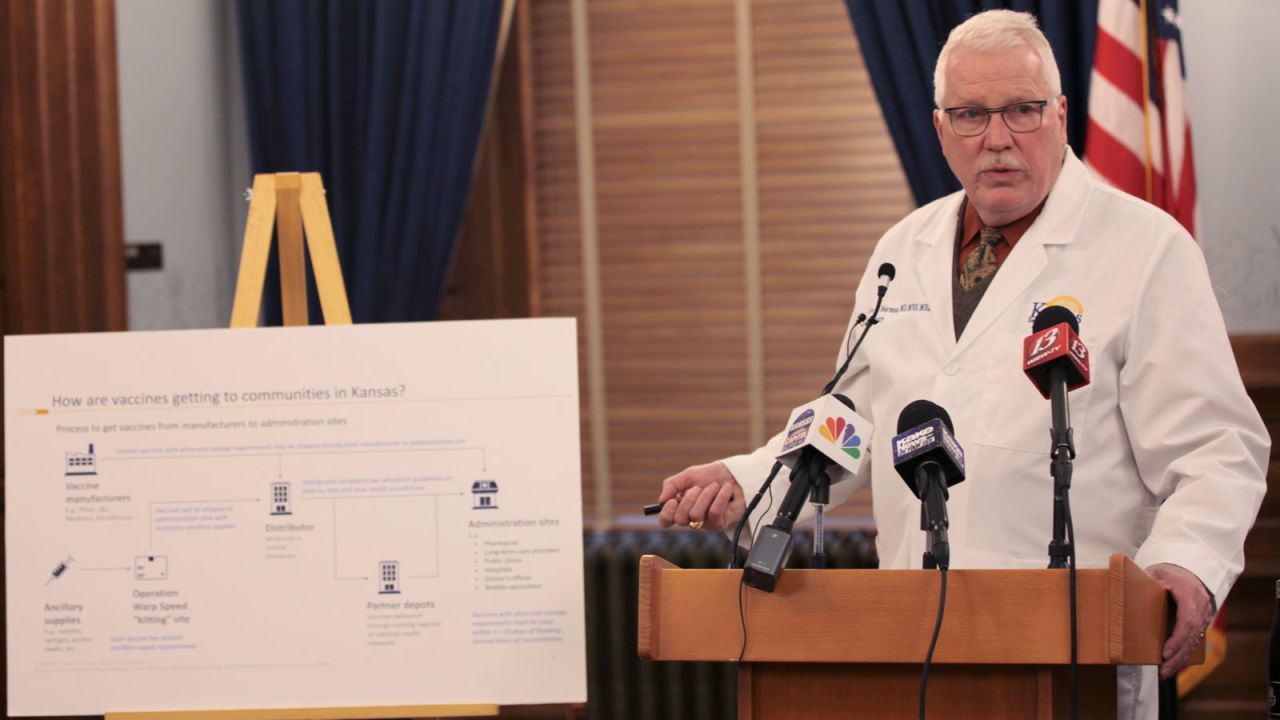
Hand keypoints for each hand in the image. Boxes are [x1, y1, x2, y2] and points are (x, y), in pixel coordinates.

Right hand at [656, 462, 744, 531]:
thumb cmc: (712, 475)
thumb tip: (661, 500)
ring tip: (715, 486)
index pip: (666, 521)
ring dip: (706, 495)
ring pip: (696, 515)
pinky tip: (726, 489)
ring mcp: (706, 523)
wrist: (736, 474)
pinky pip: (714, 512)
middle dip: (689, 499)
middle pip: (680, 519)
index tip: (673, 500)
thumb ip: (672, 485)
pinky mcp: (721, 523)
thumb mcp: (689, 475)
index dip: (667, 513)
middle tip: (698, 487)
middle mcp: (691, 519)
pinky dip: (720, 496)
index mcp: (681, 508)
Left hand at [1145, 563, 1214, 678]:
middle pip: (1192, 636)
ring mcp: (1204, 615)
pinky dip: (1184, 653)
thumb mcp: (1156, 572)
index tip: (1165, 652)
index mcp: (1189, 592)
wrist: (1190, 571)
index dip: (1177, 638)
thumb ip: (1144, 581)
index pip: (1187, 620)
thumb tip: (1121, 586)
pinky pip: (1195, 640)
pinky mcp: (1202, 623)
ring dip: (1181, 659)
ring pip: (1195, 641)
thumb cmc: (1169, 572)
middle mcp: (1201, 606)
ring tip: (1165, 672)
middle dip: (1178, 655)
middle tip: (1163, 670)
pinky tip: (1173, 664)